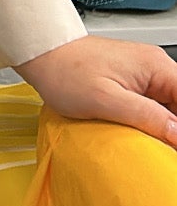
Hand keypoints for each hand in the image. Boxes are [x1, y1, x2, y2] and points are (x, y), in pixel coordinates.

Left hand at [15, 34, 176, 148]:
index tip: (172, 145)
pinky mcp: (130, 82)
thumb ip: (147, 116)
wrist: (42, 55)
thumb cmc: (66, 72)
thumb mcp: (106, 100)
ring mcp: (142, 74)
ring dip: (165, 127)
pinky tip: (144, 137)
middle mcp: (154, 66)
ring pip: (169, 106)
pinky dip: (153, 122)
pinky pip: (153, 105)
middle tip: (164, 150)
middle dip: (174, 129)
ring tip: (155, 147)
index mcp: (155, 66)